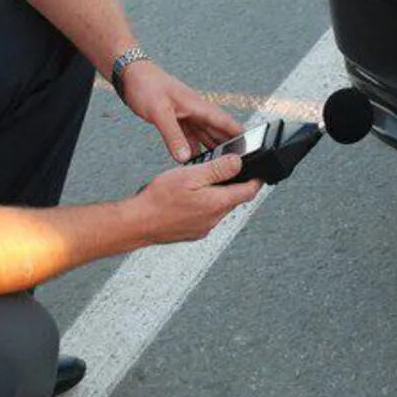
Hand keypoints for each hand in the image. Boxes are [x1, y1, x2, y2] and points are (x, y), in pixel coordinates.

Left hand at [119, 61, 241, 161]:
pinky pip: (189, 136)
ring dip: (210, 149)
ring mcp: (186, 114)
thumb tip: (185, 157)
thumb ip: (173, 136)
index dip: (240, 134)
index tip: (252, 147)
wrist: (130, 74)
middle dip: (228, 146)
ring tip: (217, 166)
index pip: (225, 122)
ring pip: (204, 135)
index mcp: (198, 106)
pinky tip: (192, 158)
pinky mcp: (175, 118)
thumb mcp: (160, 112)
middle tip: (236, 164)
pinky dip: (192, 147)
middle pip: (217, 131)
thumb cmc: (146, 85)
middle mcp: (195, 111)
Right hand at [134, 154, 262, 243]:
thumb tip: (238, 163)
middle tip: (228, 170)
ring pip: (219, 208)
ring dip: (218, 195)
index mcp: (217, 203)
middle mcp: (214, 219)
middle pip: (234, 200)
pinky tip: (190, 197)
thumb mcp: (191, 175)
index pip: (249, 192)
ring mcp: (203, 228)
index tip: (259, 172)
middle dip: (235, 185)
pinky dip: (205, 205)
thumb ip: (218, 169)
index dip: (256, 180)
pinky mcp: (192, 233)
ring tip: (204, 181)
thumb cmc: (159, 199)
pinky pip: (206, 217)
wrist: (137, 223)